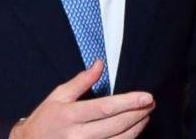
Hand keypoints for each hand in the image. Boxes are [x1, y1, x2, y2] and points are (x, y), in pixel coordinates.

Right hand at [9, 60, 154, 138]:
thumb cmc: (45, 120)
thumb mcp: (58, 96)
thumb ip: (81, 81)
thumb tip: (99, 65)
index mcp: (70, 115)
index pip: (105, 108)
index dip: (128, 103)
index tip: (146, 97)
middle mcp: (78, 135)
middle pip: (117, 125)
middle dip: (138, 113)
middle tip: (150, 103)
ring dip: (137, 128)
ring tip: (145, 115)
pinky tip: (133, 130)